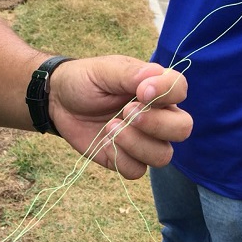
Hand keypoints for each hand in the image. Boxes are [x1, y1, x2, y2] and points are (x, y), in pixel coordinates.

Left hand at [49, 55, 191, 179]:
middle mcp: (157, 115)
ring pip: (163, 155)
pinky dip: (121, 159)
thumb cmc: (85, 80)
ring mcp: (143, 140)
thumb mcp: (104, 70)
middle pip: (182, 128)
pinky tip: (104, 143)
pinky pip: (138, 170)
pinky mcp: (127, 159)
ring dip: (136, 143)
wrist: (59, 101)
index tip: (141, 92)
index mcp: (155, 88)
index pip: (180, 89)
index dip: (167, 91)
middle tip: (126, 112)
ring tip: (110, 127)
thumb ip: (130, 74)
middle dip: (157, 124)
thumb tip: (154, 77)